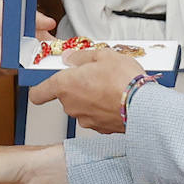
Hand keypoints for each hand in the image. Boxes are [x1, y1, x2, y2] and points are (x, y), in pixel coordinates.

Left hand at [0, 0, 56, 72]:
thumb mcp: (16, 9)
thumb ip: (35, 18)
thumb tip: (51, 23)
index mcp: (34, 40)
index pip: (51, 51)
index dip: (57, 55)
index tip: (58, 55)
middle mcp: (24, 54)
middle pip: (36, 66)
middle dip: (36, 68)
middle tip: (32, 62)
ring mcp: (9, 62)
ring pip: (15, 70)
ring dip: (11, 66)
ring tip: (4, 58)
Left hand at [29, 48, 143, 133]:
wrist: (144, 106)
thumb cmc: (124, 81)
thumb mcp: (103, 55)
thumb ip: (81, 56)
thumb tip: (70, 57)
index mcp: (65, 86)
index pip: (38, 93)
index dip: (41, 88)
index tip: (46, 83)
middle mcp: (71, 105)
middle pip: (64, 96)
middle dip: (76, 86)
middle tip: (93, 75)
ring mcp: (85, 119)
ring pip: (81, 106)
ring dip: (90, 98)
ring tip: (109, 86)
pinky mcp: (99, 128)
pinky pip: (95, 115)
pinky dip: (102, 108)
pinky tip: (115, 99)